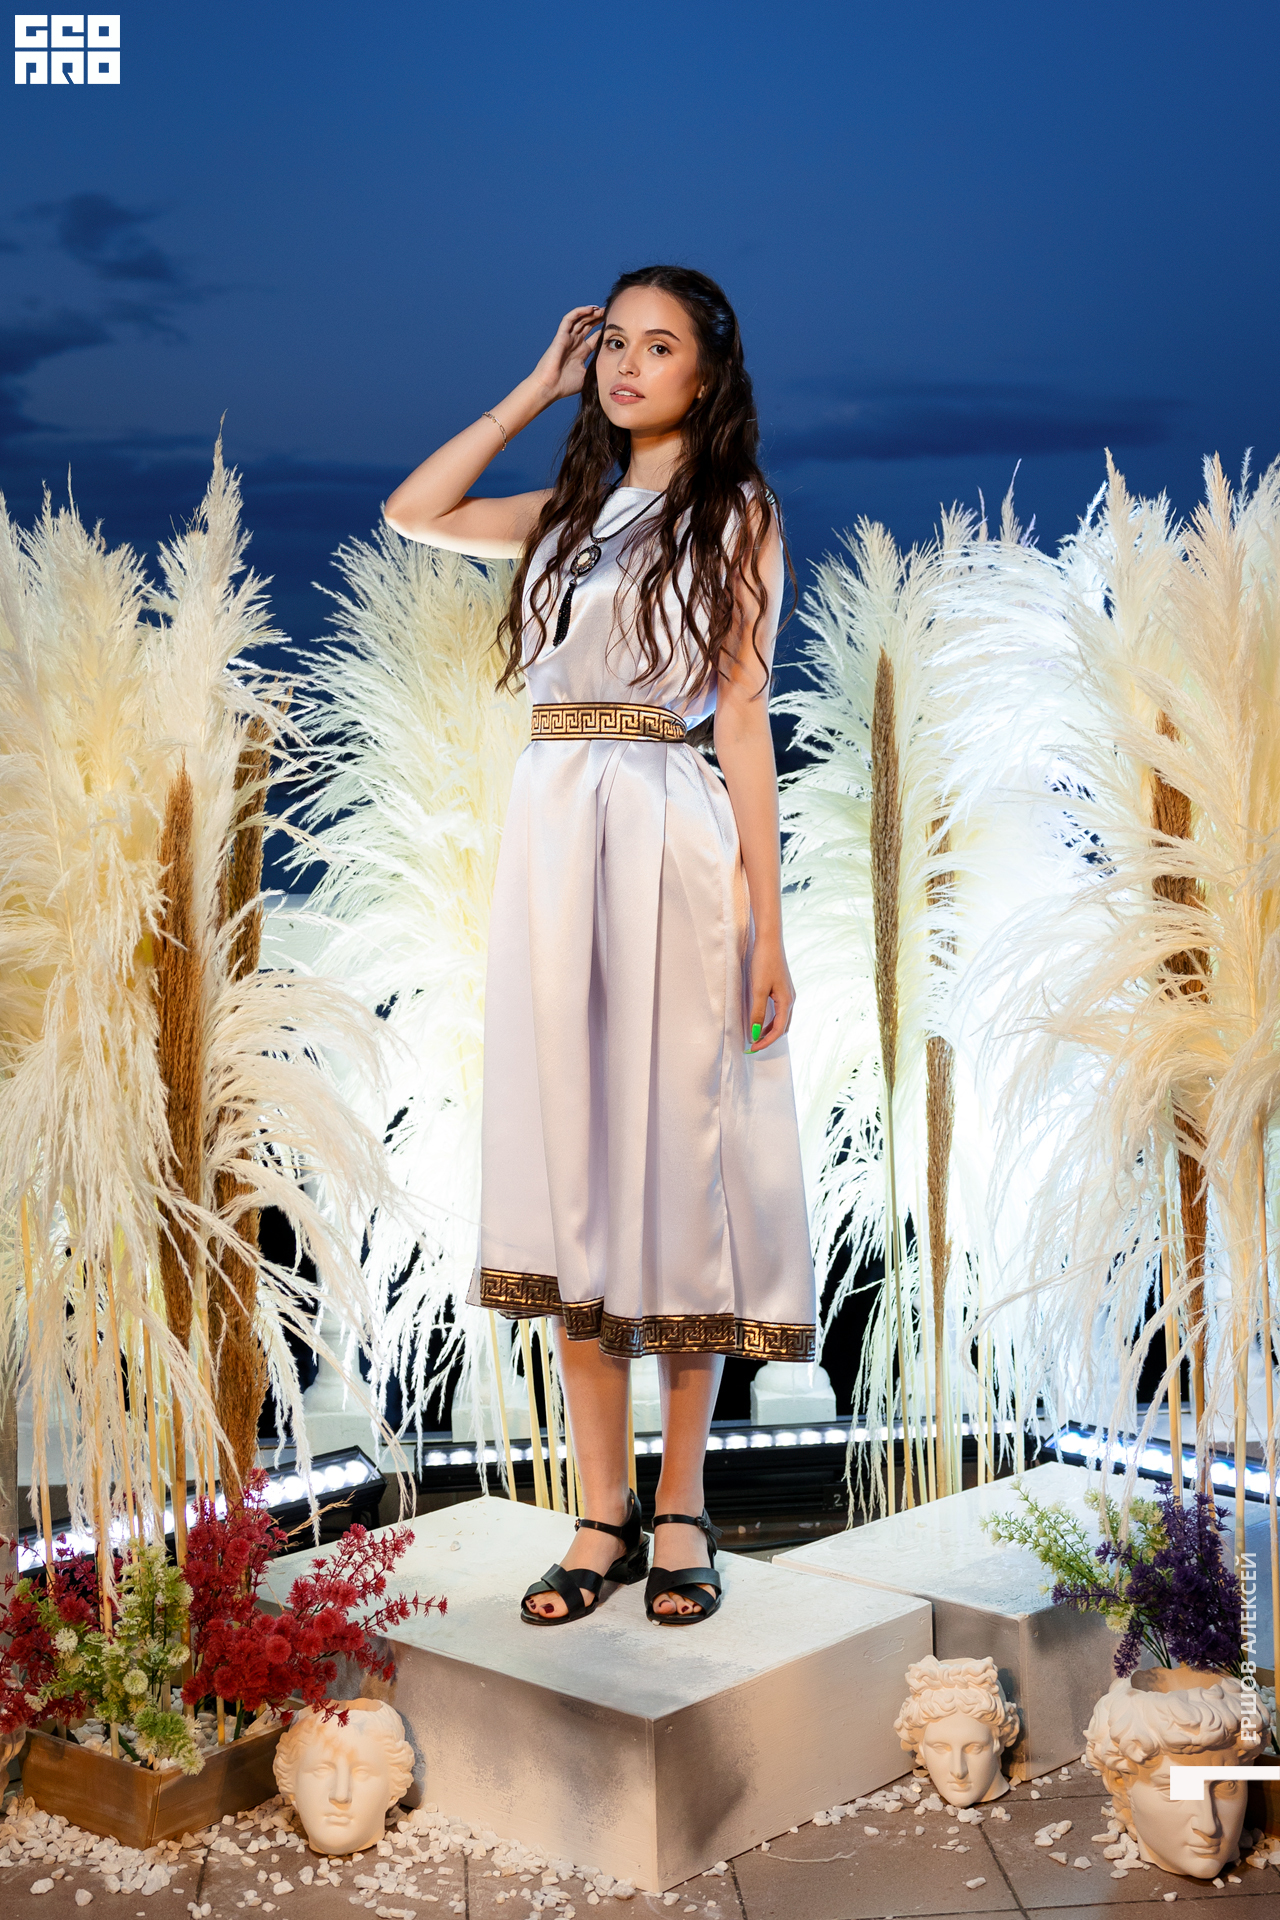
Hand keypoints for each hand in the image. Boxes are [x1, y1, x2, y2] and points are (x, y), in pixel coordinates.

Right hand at [529, 305, 603, 403]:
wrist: (549, 387)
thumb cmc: (565, 386)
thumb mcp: (587, 376)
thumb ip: (596, 369)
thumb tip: (610, 368)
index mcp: (581, 353)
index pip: (594, 337)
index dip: (603, 330)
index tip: (615, 327)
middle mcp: (574, 343)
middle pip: (587, 326)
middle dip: (598, 318)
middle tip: (610, 313)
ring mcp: (567, 339)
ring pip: (580, 320)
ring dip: (591, 313)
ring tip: (602, 309)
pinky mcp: (560, 336)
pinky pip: (569, 319)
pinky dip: (579, 312)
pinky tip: (591, 309)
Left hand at [747, 933, 794, 1050]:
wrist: (769, 941)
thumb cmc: (764, 963)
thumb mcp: (758, 990)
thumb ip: (757, 1012)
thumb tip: (755, 1032)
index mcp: (786, 1001)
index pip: (778, 1030)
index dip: (765, 1041)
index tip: (752, 1047)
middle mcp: (790, 999)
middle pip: (782, 1027)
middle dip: (768, 1038)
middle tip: (753, 1045)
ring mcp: (787, 993)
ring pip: (781, 1019)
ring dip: (769, 1029)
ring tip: (755, 1035)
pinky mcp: (782, 988)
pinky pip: (779, 1010)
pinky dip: (770, 1019)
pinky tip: (760, 1019)